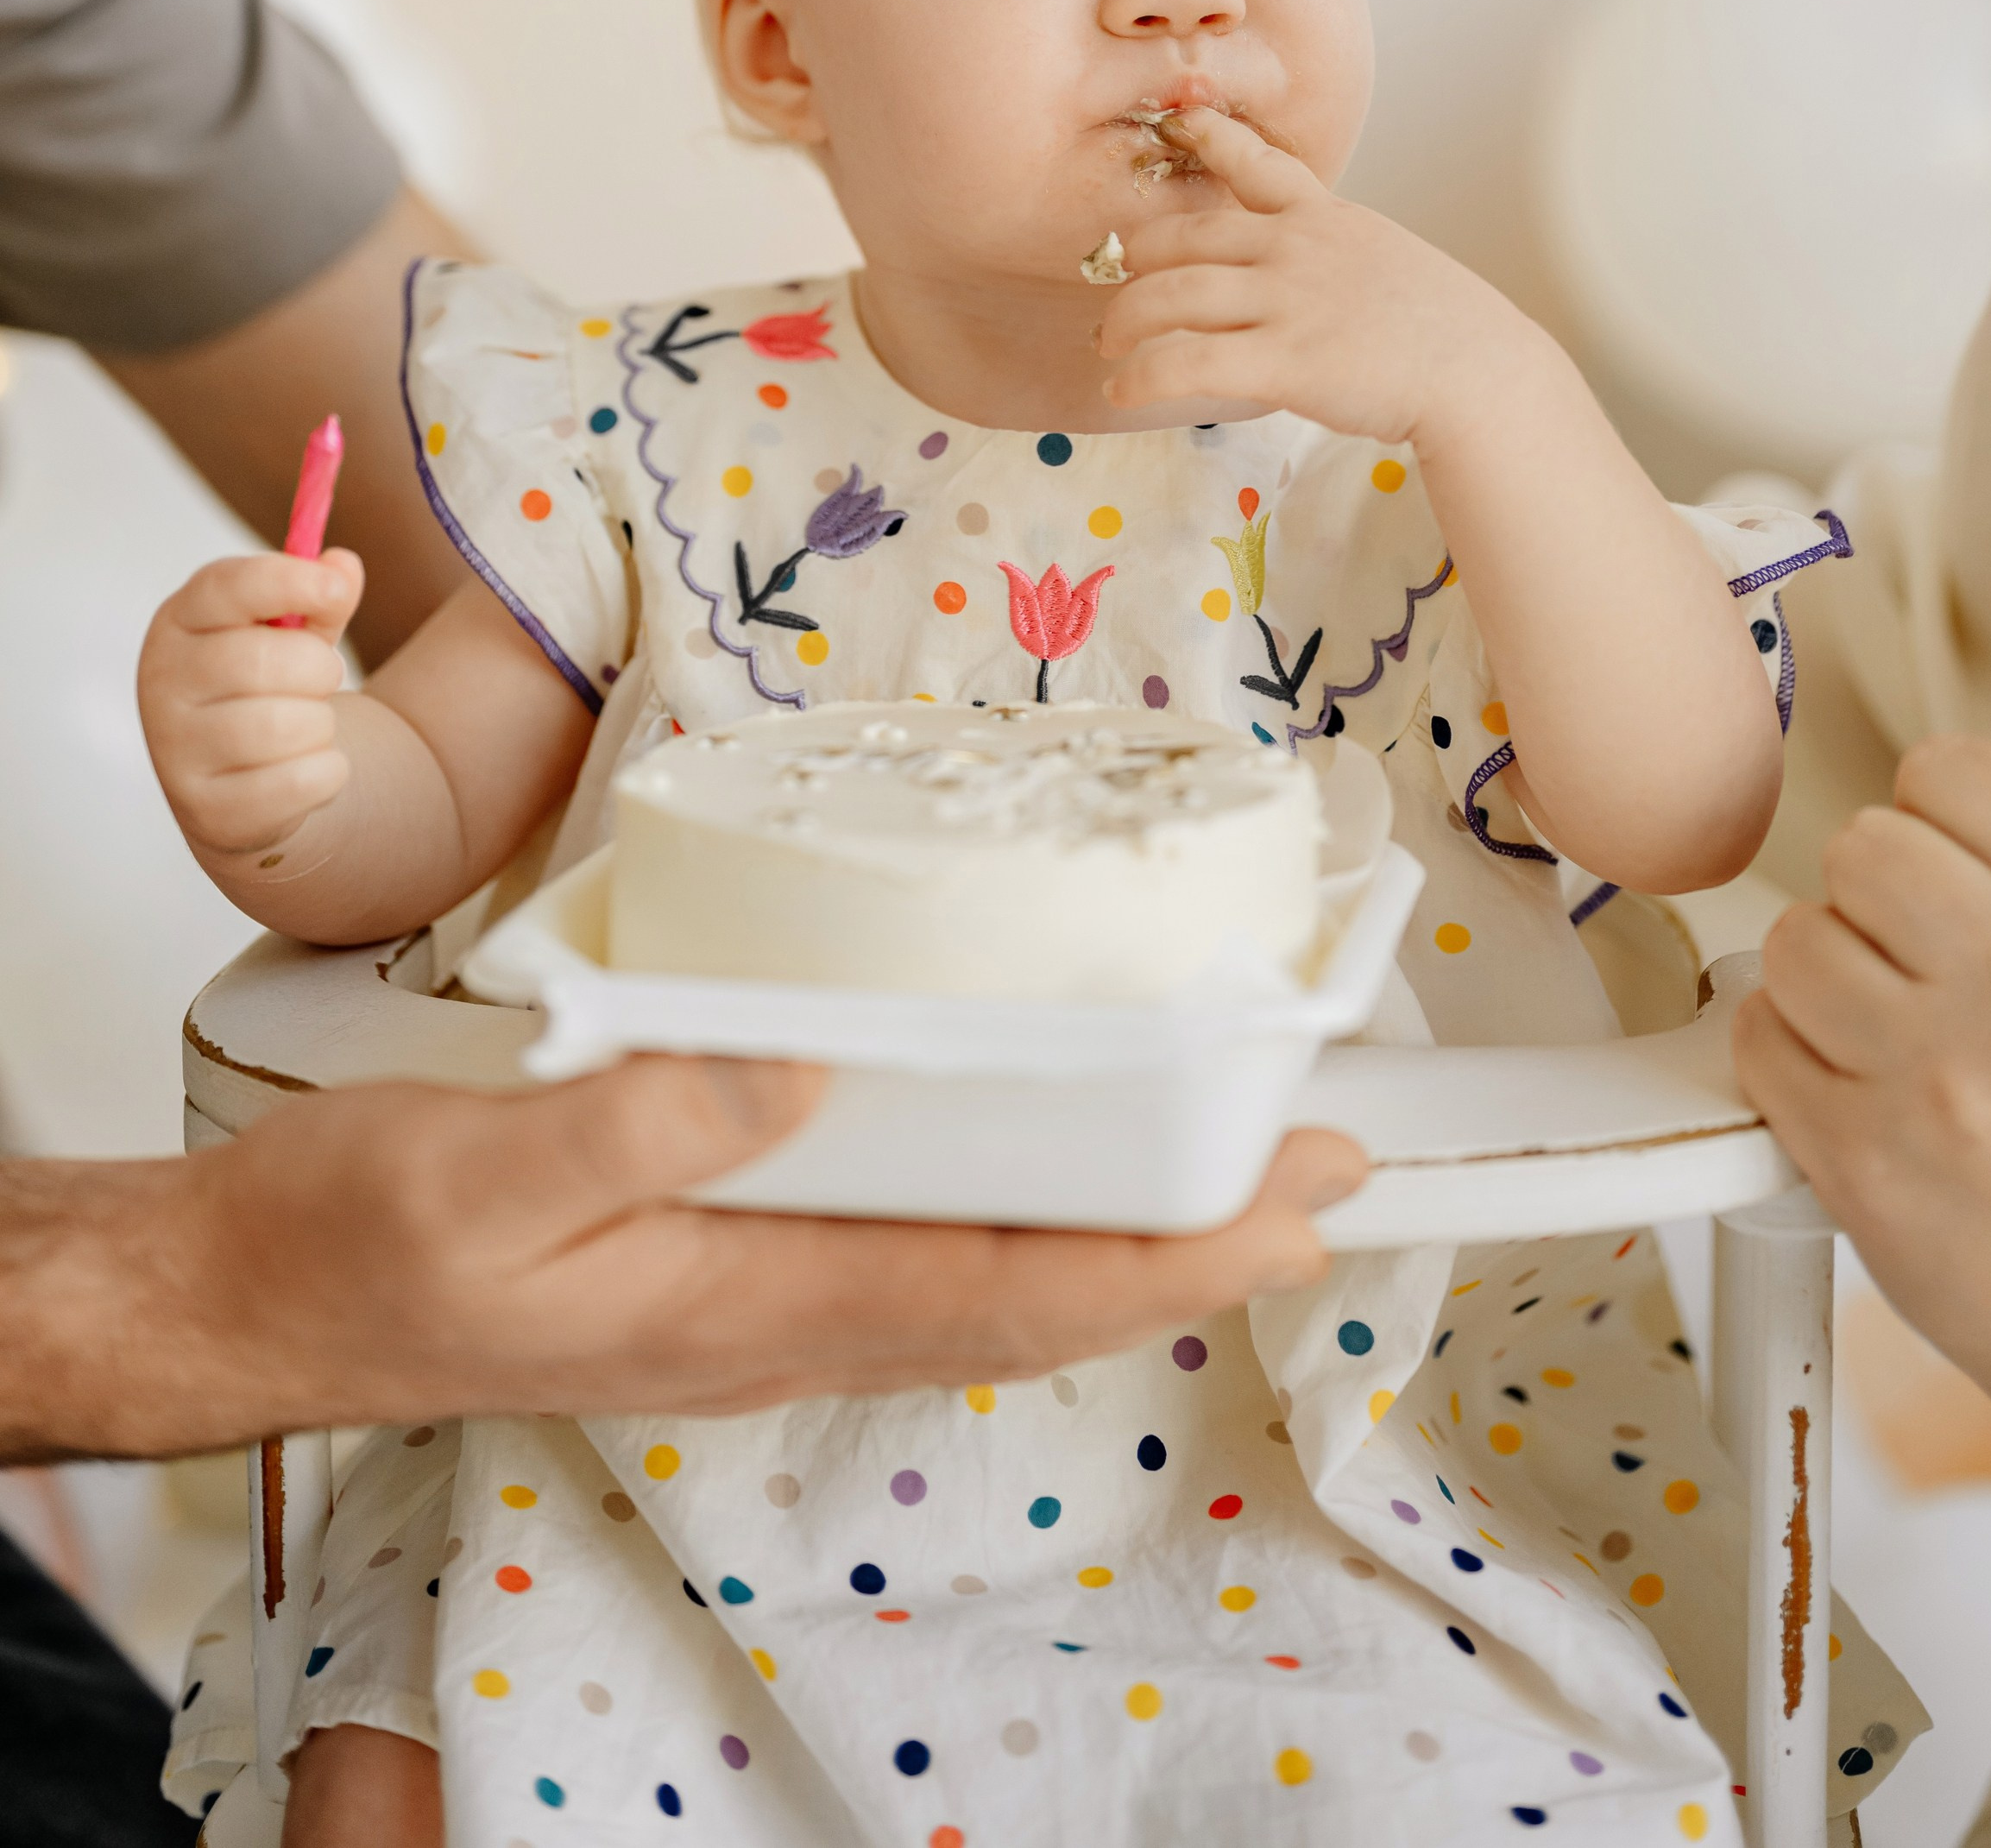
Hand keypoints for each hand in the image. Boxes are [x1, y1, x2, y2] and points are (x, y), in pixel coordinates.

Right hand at [0, 1061, 1368, 1456]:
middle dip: (1197, 1239)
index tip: (1301, 1203)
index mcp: (752, 1301)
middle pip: (1041, 1289)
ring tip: (1230, 1156)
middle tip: (1328, 1163)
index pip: (1015, 1290)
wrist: (272, 1297)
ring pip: (993, 1271)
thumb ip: (645, 1121)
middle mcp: (788, 1311)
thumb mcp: (487, 1169)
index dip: (1174, 1252)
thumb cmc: (367, 1241)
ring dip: (1126, 1221)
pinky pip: (919, 1241)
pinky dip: (1020, 1200)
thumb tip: (802, 1070)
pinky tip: (1040, 1146)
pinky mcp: (730, 1252)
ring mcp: (764, 1292)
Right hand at [138, 550, 361, 859]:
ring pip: (286, 726)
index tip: (337, 590)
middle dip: (319, 668)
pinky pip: (302, 781)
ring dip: (321, 724)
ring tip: (305, 726)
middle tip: (319, 678)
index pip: (225, 588)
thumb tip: (343, 568)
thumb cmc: (266, 688)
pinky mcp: (206, 809)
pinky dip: (327, 773)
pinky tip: (304, 768)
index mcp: (180, 622)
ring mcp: (176, 750)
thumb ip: (320, 596)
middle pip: (265, 661)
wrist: (236, 785)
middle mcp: (163, 682)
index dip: (287, 582)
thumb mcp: (292, 633)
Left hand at [1095, 108, 1522, 445]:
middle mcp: (1296, 248)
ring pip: (1169, 298)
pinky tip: (1124, 390)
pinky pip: (1186, 365)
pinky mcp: (1283, 361)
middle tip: (1113, 284)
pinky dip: (1142, 377)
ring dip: (1125, 323)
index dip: (1210, 137)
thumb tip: (1292, 275)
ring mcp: (1287, 302)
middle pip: (1183, 239)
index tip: (1180, 116)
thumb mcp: (1385, 258)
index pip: (1258, 164)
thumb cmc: (1442, 328)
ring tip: (1109, 345)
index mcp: (1324, 218)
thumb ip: (1331, 255)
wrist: (1481, 371)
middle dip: (1134, 261)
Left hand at [1735, 735, 1990, 1415]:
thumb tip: (1940, 790)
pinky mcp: (1862, 1159)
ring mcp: (1934, 1075)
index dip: (1939, 813)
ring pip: (1798, 943)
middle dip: (1877, 898)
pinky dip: (1793, 1058)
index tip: (1953, 860)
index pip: (1951, 774)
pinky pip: (1762, 1039)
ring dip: (1829, 981)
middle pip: (1864, 852)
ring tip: (1891, 1033)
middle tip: (1919, 959)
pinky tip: (1855, 1088)